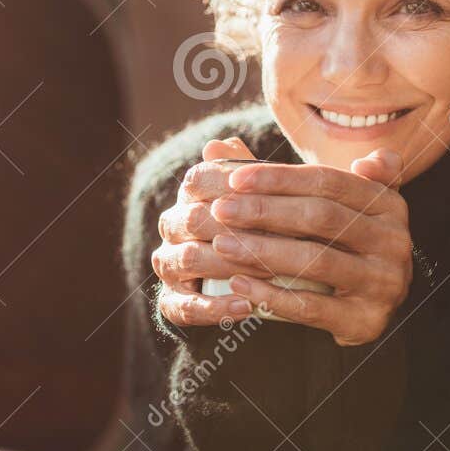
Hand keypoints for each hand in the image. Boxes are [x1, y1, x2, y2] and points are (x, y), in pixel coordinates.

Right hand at [151, 136, 265, 326]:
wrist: (248, 280)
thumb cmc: (262, 230)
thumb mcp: (261, 201)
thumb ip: (249, 174)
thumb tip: (225, 143)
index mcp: (189, 196)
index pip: (199, 180)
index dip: (232, 185)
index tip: (272, 192)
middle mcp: (172, 227)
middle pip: (193, 219)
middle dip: (236, 227)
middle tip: (280, 236)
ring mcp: (169, 266)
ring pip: (188, 259)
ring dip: (230, 264)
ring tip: (270, 272)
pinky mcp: (172, 303)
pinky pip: (185, 307)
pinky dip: (217, 307)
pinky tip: (246, 307)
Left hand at [211, 149, 411, 345]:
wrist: (369, 308)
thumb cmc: (339, 245)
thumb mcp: (331, 206)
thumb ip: (280, 177)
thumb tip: (219, 145)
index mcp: (388, 203)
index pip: (327, 181)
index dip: (278, 178)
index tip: (234, 179)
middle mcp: (394, 240)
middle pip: (321, 217)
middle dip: (264, 212)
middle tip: (220, 210)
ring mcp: (384, 282)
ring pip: (315, 261)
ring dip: (263, 252)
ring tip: (221, 245)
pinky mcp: (367, 320)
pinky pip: (313, 307)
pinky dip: (272, 296)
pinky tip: (239, 286)